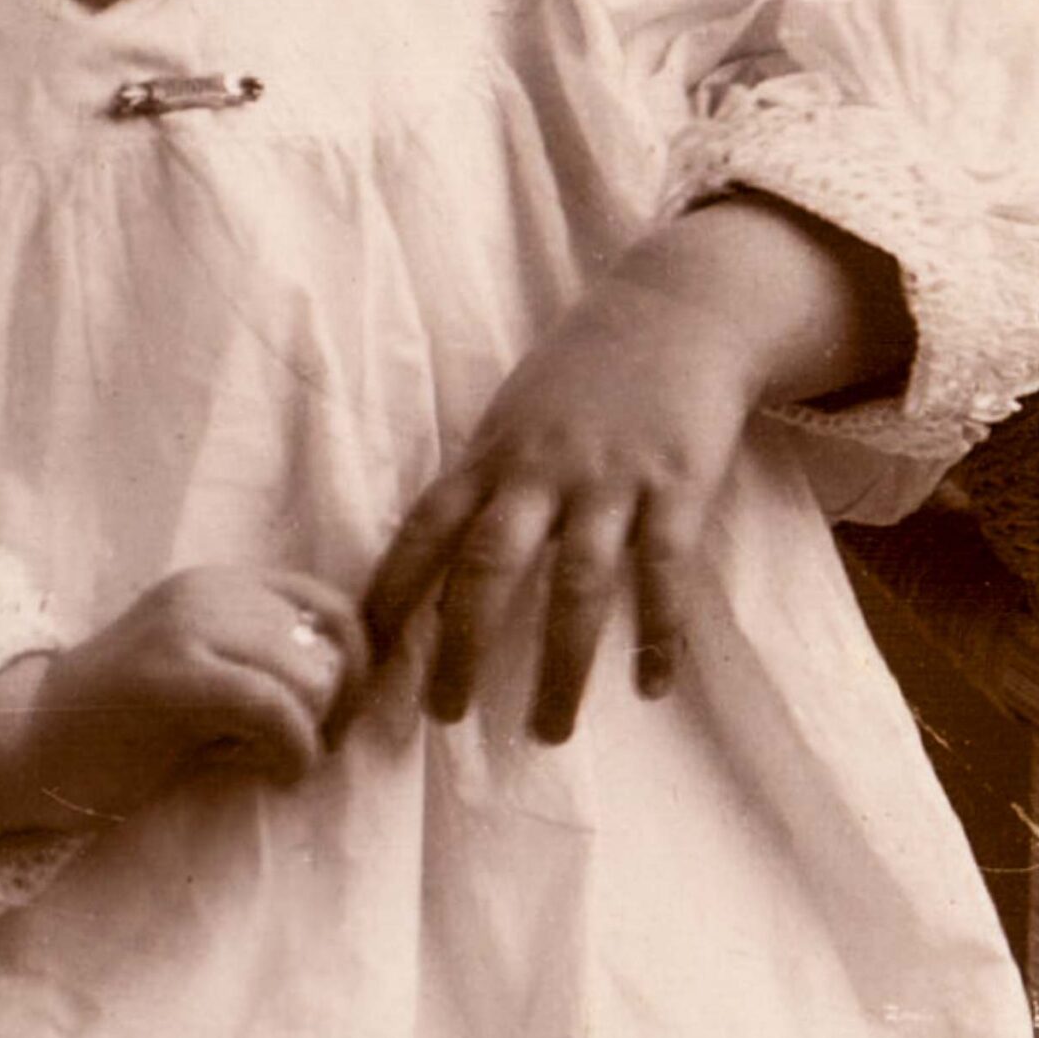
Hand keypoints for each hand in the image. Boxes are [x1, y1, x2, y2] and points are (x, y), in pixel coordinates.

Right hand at [0, 567, 367, 841]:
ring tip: (272, 763)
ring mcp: (188, 625)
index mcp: (223, 585)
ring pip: (313, 677)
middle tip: (293, 754)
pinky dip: (294, 753)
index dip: (352, 672)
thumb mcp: (212, 680)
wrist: (27, 746)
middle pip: (334, 648)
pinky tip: (273, 776)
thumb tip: (358, 693)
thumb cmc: (126, 731)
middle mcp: (211, 590)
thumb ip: (271, 669)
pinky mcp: (172, 674)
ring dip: (312, 737)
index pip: (336, 609)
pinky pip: (276, 708)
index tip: (324, 726)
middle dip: (332, 714)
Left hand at [364, 199, 909, 741]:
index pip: (424, 530)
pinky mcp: (677, 484)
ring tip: (549, 728)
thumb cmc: (582, 373)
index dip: (388, 592)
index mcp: (491, 454)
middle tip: (443, 716)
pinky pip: (664, 571)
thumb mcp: (513, 416)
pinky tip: (652, 684)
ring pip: (575, 583)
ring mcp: (610, 479)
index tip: (361, 655)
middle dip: (459, 645)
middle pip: (486, 566)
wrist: (675, 308)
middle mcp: (540, 470)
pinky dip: (659, 633)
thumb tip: (432, 562)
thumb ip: (481, 483)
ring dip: (561, 664)